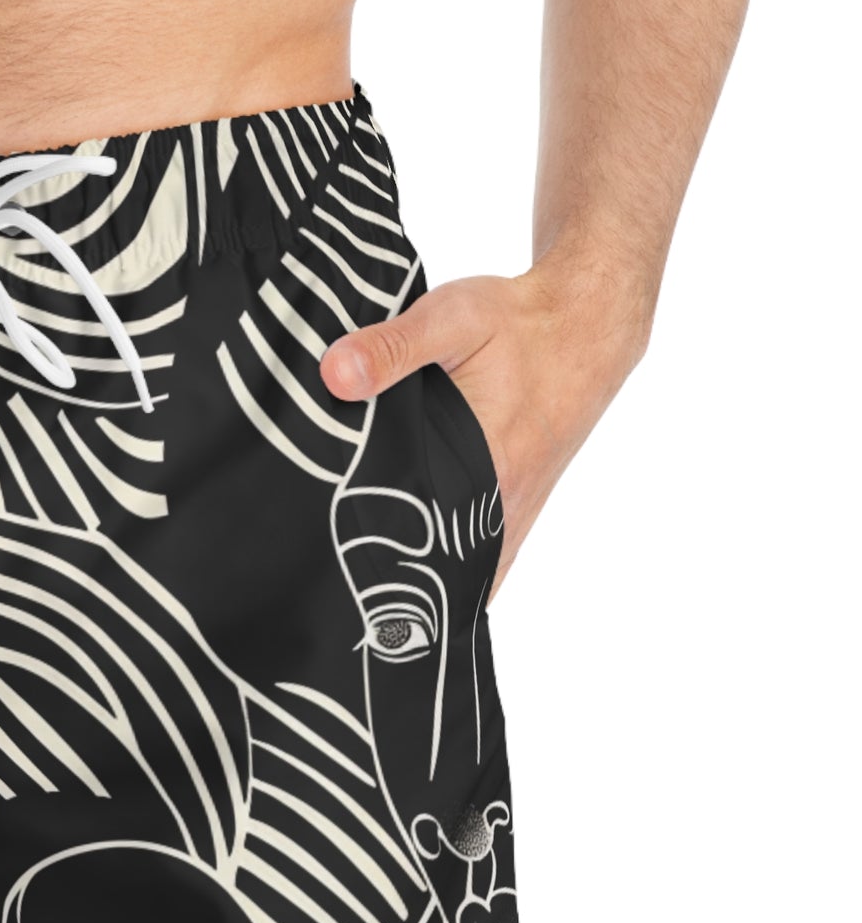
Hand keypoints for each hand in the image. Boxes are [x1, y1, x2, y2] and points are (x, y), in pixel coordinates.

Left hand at [319, 262, 649, 597]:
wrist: (588, 323)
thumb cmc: (521, 321)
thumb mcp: (452, 317)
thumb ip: (391, 347)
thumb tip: (335, 375)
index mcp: (489, 469)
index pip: (422, 546)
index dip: (379, 572)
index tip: (338, 592)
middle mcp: (506, 505)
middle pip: (438, 571)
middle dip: (391, 590)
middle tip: (339, 604)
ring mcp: (515, 513)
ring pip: (462, 573)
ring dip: (422, 587)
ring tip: (365, 604)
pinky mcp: (518, 509)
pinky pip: (482, 561)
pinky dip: (450, 573)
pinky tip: (411, 584)